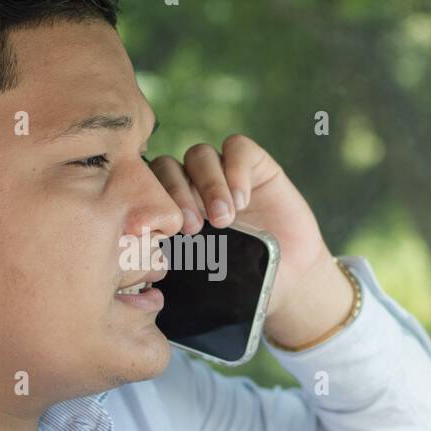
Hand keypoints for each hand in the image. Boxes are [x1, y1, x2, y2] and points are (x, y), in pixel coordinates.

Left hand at [146, 134, 331, 318]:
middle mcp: (192, 186)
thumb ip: (173, 267)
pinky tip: (242, 200)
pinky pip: (237, 148)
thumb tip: (143, 277)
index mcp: (170, 210)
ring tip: (223, 219)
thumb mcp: (199, 280)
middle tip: (192, 228)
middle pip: (168, 168)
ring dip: (208, 185)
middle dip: (177, 195)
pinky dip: (236, 170)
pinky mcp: (255, 164)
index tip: (161, 235)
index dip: (149, 205)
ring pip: (199, 155)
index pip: (146, 190)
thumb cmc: (238, 282)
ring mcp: (222, 172)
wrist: (287, 280)